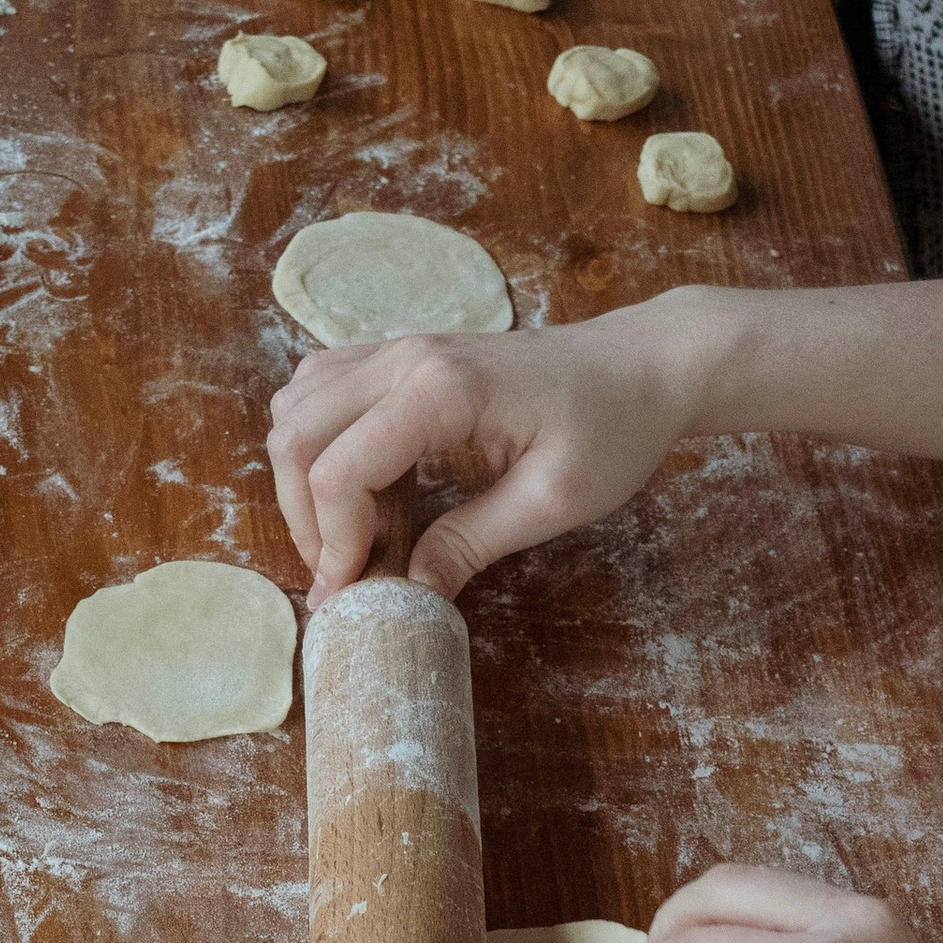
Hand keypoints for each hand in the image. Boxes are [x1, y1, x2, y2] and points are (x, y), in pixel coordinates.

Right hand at [266, 296, 706, 604]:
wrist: (646, 364)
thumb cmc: (614, 426)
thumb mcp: (553, 502)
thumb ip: (471, 545)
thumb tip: (408, 594)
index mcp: (441, 390)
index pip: (338, 470)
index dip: (333, 543)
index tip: (356, 592)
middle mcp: (404, 357)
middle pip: (296, 435)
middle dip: (305, 516)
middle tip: (347, 572)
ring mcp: (398, 349)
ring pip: (296, 409)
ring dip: (305, 479)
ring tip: (357, 532)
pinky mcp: (402, 356)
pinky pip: (322, 393)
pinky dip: (321, 446)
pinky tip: (368, 489)